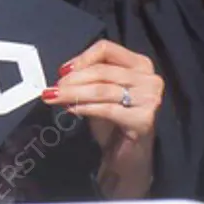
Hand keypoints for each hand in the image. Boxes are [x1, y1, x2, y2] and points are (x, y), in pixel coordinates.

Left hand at [42, 39, 163, 198]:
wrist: (127, 154)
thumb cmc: (114, 119)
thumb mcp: (101, 90)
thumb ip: (88, 77)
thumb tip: (64, 72)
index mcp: (140, 64)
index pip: (106, 49)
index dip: (82, 58)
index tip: (64, 71)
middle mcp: (149, 78)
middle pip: (102, 70)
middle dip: (73, 79)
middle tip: (54, 88)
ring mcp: (150, 99)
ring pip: (102, 89)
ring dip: (74, 93)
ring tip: (55, 98)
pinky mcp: (143, 120)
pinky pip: (107, 109)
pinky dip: (85, 107)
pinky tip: (71, 109)